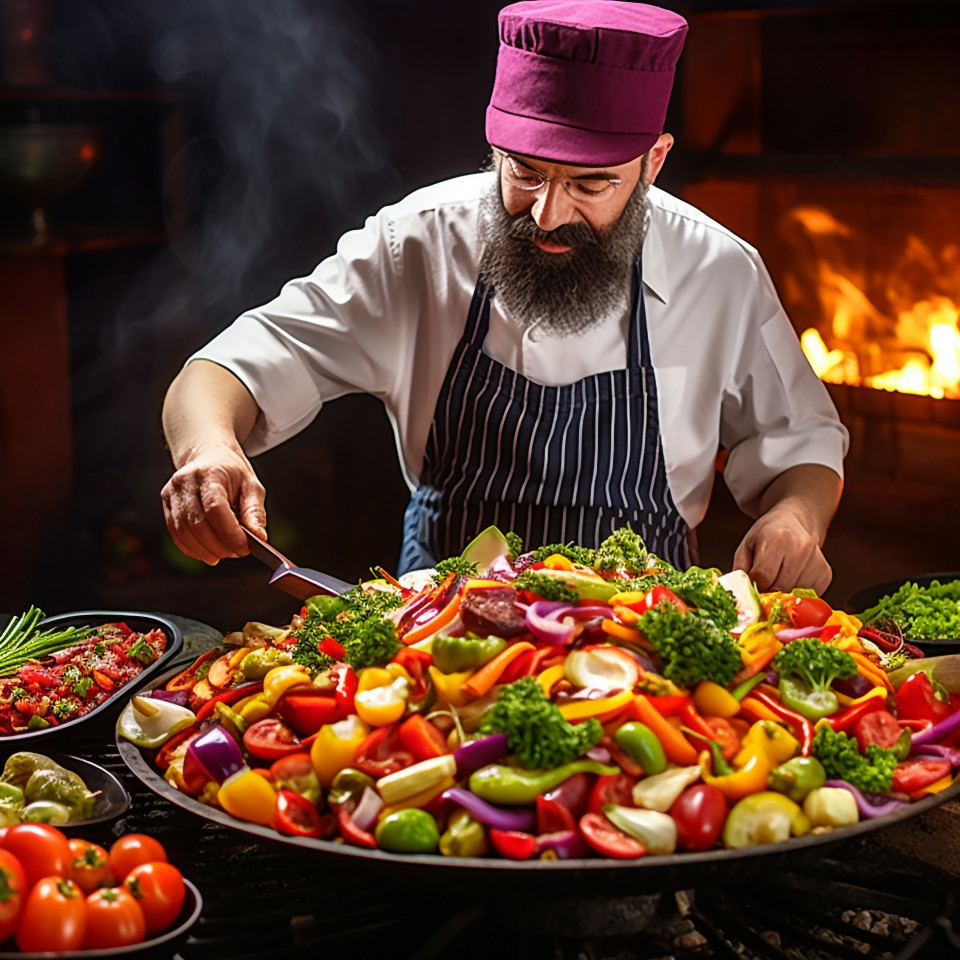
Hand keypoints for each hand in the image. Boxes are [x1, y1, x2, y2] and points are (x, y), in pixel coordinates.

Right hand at [161, 444, 266, 564]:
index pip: (215, 509)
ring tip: (224, 554)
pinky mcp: (166, 503)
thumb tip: (258, 537)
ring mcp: (172, 492)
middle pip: (197, 523)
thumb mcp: (251, 486)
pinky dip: (191, 548)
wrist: (208, 455)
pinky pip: (175, 533)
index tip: (244, 547)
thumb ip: (255, 512)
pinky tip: (207, 553)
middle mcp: (185, 481)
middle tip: (237, 553)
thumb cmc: (232, 472)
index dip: (229, 533)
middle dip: (219, 545)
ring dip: (205, 550)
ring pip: (183, 531)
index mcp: (210, 473)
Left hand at [733, 507, 831, 594]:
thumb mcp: (747, 545)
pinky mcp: (825, 574)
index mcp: (777, 538)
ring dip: (783, 592)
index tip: (753, 581)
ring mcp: (816, 561)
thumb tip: (740, 592)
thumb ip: (740, 568)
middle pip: (779, 587)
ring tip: (779, 574)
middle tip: (764, 581)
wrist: (795, 522)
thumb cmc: (767, 534)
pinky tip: (793, 576)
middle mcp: (801, 548)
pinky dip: (797, 592)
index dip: (754, 584)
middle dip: (768, 589)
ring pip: (794, 594)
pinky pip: (808, 596)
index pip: (763, 576)